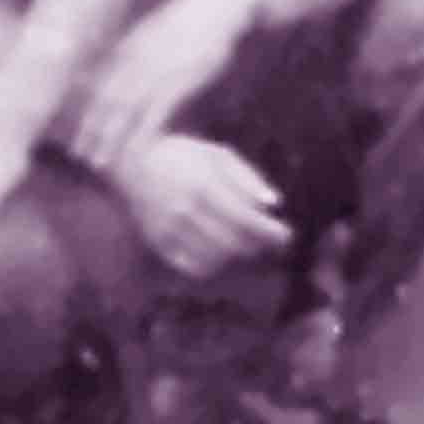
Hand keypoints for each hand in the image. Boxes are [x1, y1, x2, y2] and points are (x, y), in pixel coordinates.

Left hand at [76, 0, 252, 168]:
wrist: (220, 1)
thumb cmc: (193, 18)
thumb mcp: (158, 29)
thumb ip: (139, 48)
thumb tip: (125, 62)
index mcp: (128, 47)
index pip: (99, 85)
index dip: (86, 109)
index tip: (77, 129)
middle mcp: (135, 60)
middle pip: (105, 101)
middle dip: (90, 129)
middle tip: (78, 153)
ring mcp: (155, 70)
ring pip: (124, 111)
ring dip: (109, 138)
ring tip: (98, 161)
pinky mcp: (178, 79)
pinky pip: (154, 113)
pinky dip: (141, 134)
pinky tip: (134, 153)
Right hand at [119, 132, 290, 280]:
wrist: (135, 164)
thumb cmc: (186, 156)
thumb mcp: (218, 155)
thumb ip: (247, 178)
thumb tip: (275, 203)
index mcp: (202, 185)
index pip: (246, 220)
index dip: (271, 232)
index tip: (287, 234)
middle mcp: (184, 211)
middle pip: (234, 244)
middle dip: (261, 248)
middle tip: (276, 244)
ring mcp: (170, 231)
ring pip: (216, 260)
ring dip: (242, 260)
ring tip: (256, 249)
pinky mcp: (160, 244)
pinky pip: (195, 267)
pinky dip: (218, 268)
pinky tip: (230, 257)